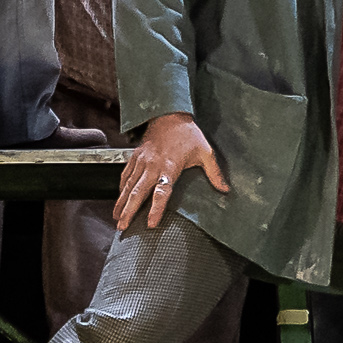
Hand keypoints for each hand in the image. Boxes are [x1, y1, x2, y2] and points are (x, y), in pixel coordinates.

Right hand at [114, 113, 229, 230]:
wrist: (169, 115)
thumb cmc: (189, 134)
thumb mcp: (205, 152)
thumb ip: (214, 173)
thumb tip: (225, 190)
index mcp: (170, 166)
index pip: (161, 192)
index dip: (156, 209)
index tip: (150, 224)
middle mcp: (152, 166)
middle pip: (138, 192)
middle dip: (129, 211)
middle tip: (122, 227)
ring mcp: (141, 161)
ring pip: (128, 186)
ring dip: (121, 203)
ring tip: (116, 219)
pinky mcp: (134, 157)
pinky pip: (125, 176)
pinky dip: (121, 189)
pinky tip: (119, 200)